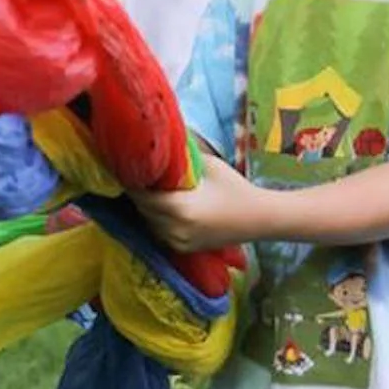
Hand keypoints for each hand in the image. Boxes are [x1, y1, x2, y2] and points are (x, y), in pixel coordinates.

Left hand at [130, 153, 264, 252]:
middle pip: (142, 209)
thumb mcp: (209, 166)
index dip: (133, 181)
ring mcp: (178, 242)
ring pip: (149, 222)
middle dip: (139, 193)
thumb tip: (163, 140)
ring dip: (147, 207)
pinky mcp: (183, 248)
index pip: (142, 195)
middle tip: (138, 174)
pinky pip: (160, 231)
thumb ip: (183, 156)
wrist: (259, 219)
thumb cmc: (235, 188)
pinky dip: (158, 219)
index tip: (129, 167)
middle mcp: (174, 229)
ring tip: (150, 188)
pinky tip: (164, 205)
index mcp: (179, 208)